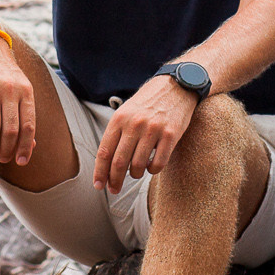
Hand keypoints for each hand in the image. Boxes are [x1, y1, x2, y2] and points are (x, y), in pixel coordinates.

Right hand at [0, 34, 36, 164]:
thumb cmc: (4, 72)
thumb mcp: (21, 88)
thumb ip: (24, 114)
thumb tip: (30, 145)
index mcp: (26, 91)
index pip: (28, 126)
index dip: (25, 147)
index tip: (21, 161)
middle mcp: (10, 89)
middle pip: (11, 129)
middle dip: (7, 149)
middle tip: (2, 158)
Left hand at [94, 76, 198, 191]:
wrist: (176, 85)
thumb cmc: (149, 102)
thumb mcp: (127, 111)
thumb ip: (117, 134)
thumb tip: (106, 165)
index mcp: (119, 118)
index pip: (104, 152)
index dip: (100, 172)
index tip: (98, 185)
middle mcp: (134, 124)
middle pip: (119, 163)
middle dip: (114, 180)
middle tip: (114, 189)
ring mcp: (153, 130)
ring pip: (138, 166)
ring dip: (135, 174)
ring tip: (136, 172)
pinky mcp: (171, 135)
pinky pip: (158, 163)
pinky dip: (152, 170)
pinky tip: (151, 166)